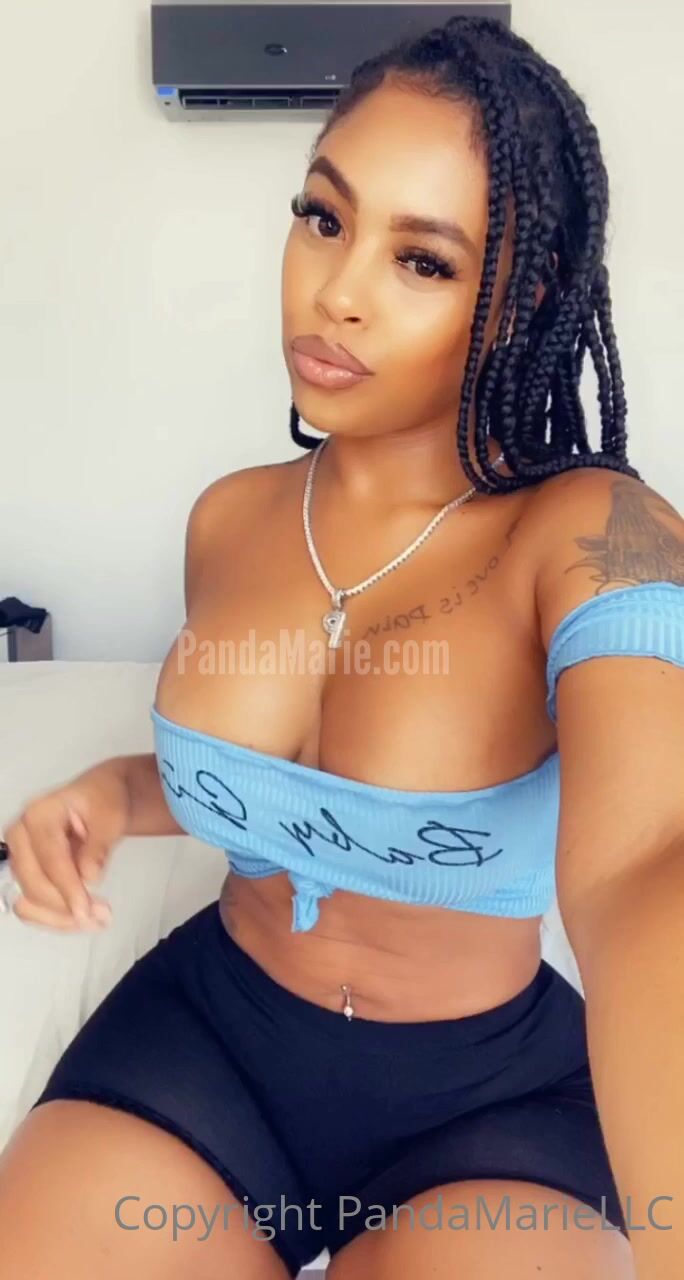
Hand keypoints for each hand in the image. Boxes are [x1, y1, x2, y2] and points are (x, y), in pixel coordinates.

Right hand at [1, 764, 129, 929]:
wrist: (98, 798)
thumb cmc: (103, 802)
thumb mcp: (111, 816)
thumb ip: (98, 846)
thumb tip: (88, 877)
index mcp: (39, 814)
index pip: (51, 859)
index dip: (68, 888)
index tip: (87, 912)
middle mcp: (20, 834)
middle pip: (33, 883)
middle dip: (65, 906)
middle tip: (102, 917)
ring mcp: (19, 854)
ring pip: (27, 899)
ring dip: (59, 917)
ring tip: (95, 921)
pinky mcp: (25, 872)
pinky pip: (29, 904)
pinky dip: (51, 917)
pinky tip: (77, 921)